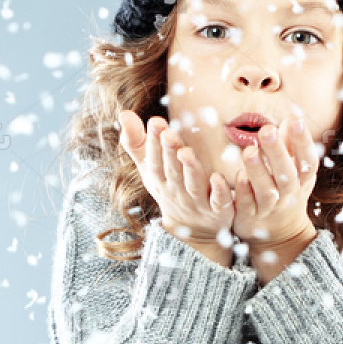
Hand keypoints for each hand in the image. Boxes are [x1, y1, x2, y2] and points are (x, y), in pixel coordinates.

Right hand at [118, 110, 234, 262]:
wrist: (192, 230)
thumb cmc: (169, 188)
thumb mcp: (150, 167)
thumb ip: (137, 141)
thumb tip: (123, 113)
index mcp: (159, 179)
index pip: (154, 160)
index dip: (154, 142)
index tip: (155, 121)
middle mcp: (176, 190)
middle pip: (172, 170)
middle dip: (169, 152)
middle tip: (168, 132)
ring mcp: (197, 202)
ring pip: (193, 185)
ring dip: (190, 169)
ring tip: (187, 152)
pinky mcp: (218, 211)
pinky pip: (219, 202)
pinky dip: (219, 192)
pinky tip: (219, 178)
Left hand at [231, 117, 321, 245]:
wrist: (279, 231)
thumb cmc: (285, 188)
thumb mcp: (294, 168)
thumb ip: (290, 144)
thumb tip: (292, 116)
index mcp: (302, 179)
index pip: (307, 159)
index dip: (302, 141)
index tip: (295, 120)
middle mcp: (289, 193)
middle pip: (286, 174)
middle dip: (277, 152)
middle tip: (267, 130)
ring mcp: (270, 207)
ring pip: (266, 191)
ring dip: (258, 171)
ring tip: (249, 151)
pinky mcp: (250, 216)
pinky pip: (247, 205)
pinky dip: (244, 192)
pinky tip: (238, 177)